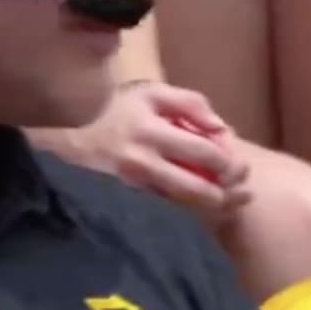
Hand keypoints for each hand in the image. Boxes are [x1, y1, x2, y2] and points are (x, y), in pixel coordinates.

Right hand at [75, 82, 251, 222]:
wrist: (68, 138)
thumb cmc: (118, 111)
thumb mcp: (152, 94)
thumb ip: (192, 104)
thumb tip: (223, 128)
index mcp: (150, 131)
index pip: (204, 153)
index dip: (229, 161)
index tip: (238, 164)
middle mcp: (141, 164)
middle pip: (197, 190)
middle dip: (227, 193)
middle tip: (243, 192)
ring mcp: (133, 189)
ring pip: (184, 209)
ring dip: (214, 209)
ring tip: (233, 204)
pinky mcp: (128, 205)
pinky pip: (168, 215)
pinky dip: (191, 215)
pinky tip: (207, 211)